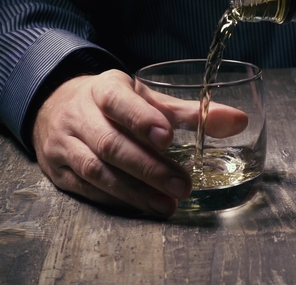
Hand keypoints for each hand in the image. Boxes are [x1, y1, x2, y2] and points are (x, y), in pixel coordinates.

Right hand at [32, 69, 247, 217]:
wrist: (57, 108)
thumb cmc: (114, 105)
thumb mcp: (146, 99)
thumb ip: (189, 112)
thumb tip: (238, 121)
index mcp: (103, 89)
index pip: (119, 102)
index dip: (142, 120)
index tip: (168, 138)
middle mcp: (79, 116)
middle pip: (111, 144)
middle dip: (149, 168)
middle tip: (182, 186)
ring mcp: (65, 145)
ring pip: (97, 171)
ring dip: (135, 191)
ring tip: (167, 205)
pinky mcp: (59, 172)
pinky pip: (88, 189)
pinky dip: (117, 199)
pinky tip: (143, 206)